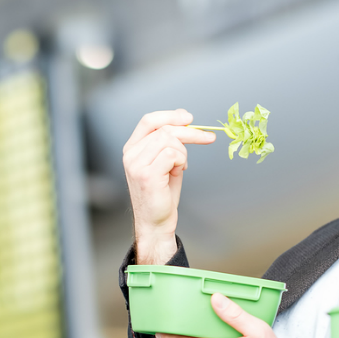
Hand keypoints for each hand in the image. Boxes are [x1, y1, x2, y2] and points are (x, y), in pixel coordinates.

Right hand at [124, 110, 216, 264]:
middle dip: (190, 133)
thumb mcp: (165, 162)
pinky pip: (172, 154)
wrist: (156, 222)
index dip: (170, 115)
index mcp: (132, 148)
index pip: (149, 120)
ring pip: (170, 140)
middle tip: (207, 137)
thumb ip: (169, 142)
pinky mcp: (147, 174)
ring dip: (183, 152)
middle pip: (164, 129)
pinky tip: (178, 171)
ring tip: (181, 166)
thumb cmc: (161, 194)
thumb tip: (186, 121)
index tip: (189, 118)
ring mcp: (136, 164)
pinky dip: (181, 161)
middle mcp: (131, 154)